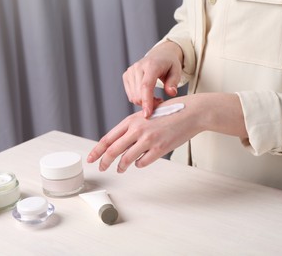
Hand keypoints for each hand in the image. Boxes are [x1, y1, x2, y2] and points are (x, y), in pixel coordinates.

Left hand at [87, 93, 247, 172]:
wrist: (191, 112)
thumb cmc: (170, 112)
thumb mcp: (146, 114)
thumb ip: (133, 126)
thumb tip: (120, 142)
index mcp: (132, 120)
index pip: (109, 137)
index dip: (97, 149)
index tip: (91, 157)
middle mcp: (137, 129)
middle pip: (113, 150)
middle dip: (104, 161)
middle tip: (101, 167)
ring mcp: (148, 140)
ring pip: (126, 159)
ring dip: (121, 166)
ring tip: (120, 169)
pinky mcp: (159, 149)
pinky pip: (142, 162)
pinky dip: (139, 164)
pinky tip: (140, 162)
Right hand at [123, 41, 182, 117]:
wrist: (160, 55)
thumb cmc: (169, 65)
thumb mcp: (176, 71)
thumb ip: (174, 82)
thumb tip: (171, 93)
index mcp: (151, 65)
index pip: (146, 86)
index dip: (146, 101)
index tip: (147, 114)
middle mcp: (138, 67)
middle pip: (138, 94)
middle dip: (149, 104)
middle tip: (160, 103)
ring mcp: (130, 71)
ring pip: (133, 97)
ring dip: (144, 102)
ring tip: (156, 97)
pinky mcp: (126, 76)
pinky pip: (130, 95)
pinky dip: (139, 99)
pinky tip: (148, 94)